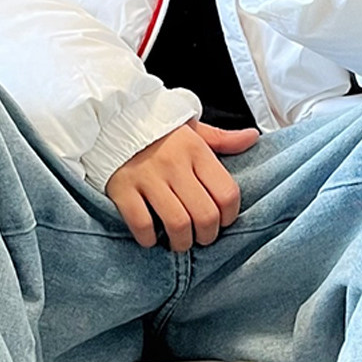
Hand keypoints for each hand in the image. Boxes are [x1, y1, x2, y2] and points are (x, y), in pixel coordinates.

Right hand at [106, 118, 259, 250]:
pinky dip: (149, 238)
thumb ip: (222, 139)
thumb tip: (252, 138)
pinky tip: (151, 237)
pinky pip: (142, 224)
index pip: (227, 194)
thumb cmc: (156, 129)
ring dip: (181, 242)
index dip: (229, 216)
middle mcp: (174, 164)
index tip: (221, 221)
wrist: (109, 118)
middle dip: (207, 236)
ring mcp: (147, 177)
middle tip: (200, 237)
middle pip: (205, 216)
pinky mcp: (122, 189)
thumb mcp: (191, 128)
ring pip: (177, 224)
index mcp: (195, 149)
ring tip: (179, 242)